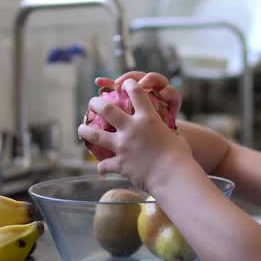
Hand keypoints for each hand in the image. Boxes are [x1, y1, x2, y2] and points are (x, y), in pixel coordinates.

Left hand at [78, 79, 194, 191]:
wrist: (172, 176)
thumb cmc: (180, 156)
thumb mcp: (175, 137)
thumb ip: (168, 133)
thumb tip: (172, 136)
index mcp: (148, 118)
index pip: (137, 93)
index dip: (129, 85)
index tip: (124, 84)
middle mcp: (132, 128)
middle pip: (107, 109)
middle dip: (96, 103)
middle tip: (92, 102)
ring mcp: (123, 146)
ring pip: (96, 135)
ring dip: (85, 131)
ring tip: (80, 129)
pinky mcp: (120, 164)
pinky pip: (105, 165)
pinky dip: (102, 167)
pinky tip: (101, 169)